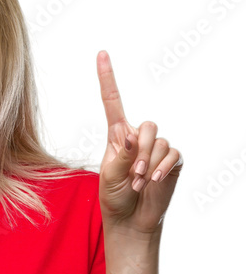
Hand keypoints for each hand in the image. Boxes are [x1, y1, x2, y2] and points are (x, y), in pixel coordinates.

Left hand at [96, 50, 182, 234]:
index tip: (101, 53)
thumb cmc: (114, 197)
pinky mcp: (172, 162)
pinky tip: (155, 181)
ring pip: (160, 142)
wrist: (130, 220)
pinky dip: (163, 168)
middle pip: (147, 125)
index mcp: (117, 136)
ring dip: (149, 165)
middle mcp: (138, 138)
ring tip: (138, 184)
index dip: (107, 78)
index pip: (112, 102)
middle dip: (141, 151)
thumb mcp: (109, 176)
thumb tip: (133, 136)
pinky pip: (172, 154)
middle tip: (133, 175)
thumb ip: (122, 155)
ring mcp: (156, 149)